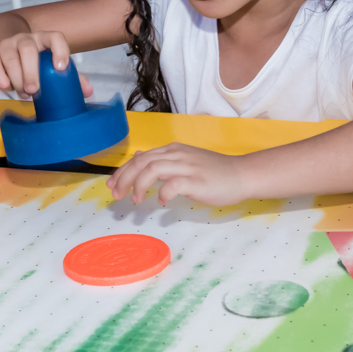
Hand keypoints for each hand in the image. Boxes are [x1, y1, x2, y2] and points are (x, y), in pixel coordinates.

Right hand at [0, 30, 92, 98]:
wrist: (5, 52)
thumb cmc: (34, 61)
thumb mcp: (51, 64)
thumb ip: (71, 76)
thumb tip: (88, 92)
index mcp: (44, 39)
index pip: (55, 37)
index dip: (60, 50)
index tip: (61, 67)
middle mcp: (25, 39)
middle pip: (28, 49)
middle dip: (31, 71)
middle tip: (34, 90)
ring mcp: (7, 46)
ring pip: (11, 58)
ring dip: (17, 78)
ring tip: (24, 93)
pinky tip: (6, 87)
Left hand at [107, 143, 247, 206]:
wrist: (241, 174)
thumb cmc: (213, 172)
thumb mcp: (183, 161)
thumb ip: (162, 161)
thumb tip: (139, 160)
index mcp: (172, 150)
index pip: (139, 158)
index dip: (122, 171)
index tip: (111, 185)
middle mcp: (177, 154)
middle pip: (141, 162)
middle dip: (124, 179)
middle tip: (116, 195)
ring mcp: (187, 166)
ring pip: (152, 169)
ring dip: (139, 186)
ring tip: (135, 200)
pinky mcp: (196, 180)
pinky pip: (172, 185)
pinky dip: (162, 193)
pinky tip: (161, 201)